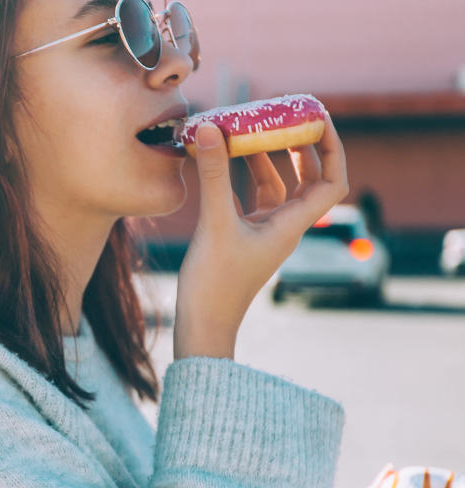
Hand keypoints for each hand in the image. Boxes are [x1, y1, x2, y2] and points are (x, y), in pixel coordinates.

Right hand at [174, 116, 348, 359]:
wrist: (202, 324)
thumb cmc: (214, 284)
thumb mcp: (215, 225)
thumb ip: (215, 175)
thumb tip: (212, 129)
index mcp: (291, 226)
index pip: (332, 182)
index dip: (332, 148)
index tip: (317, 117)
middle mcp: (284, 227)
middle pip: (308, 179)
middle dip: (299, 145)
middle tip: (284, 116)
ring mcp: (264, 232)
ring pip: (278, 186)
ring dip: (268, 158)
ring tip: (251, 130)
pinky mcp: (242, 237)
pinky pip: (252, 198)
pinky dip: (243, 176)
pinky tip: (225, 160)